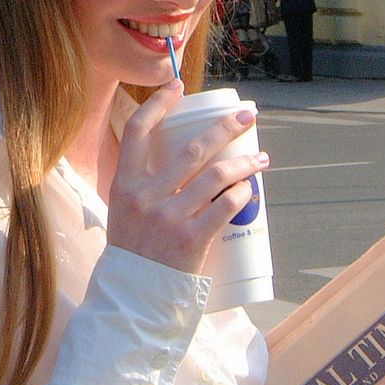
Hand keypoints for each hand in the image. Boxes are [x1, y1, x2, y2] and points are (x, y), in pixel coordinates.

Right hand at [107, 79, 268, 273]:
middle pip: (193, 149)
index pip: (138, 131)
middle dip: (226, 127)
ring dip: (245, 163)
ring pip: (218, 177)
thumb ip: (142, 186)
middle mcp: (147, 196)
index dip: (159, 104)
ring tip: (261, 159)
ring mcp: (170, 217)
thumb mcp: (123, 211)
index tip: (178, 87)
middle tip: (247, 116)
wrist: (132, 298)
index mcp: (124, 184)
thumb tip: (176, 160)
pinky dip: (242, 194)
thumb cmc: (131, 252)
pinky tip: (251, 189)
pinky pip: (226, 207)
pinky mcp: (192, 239)